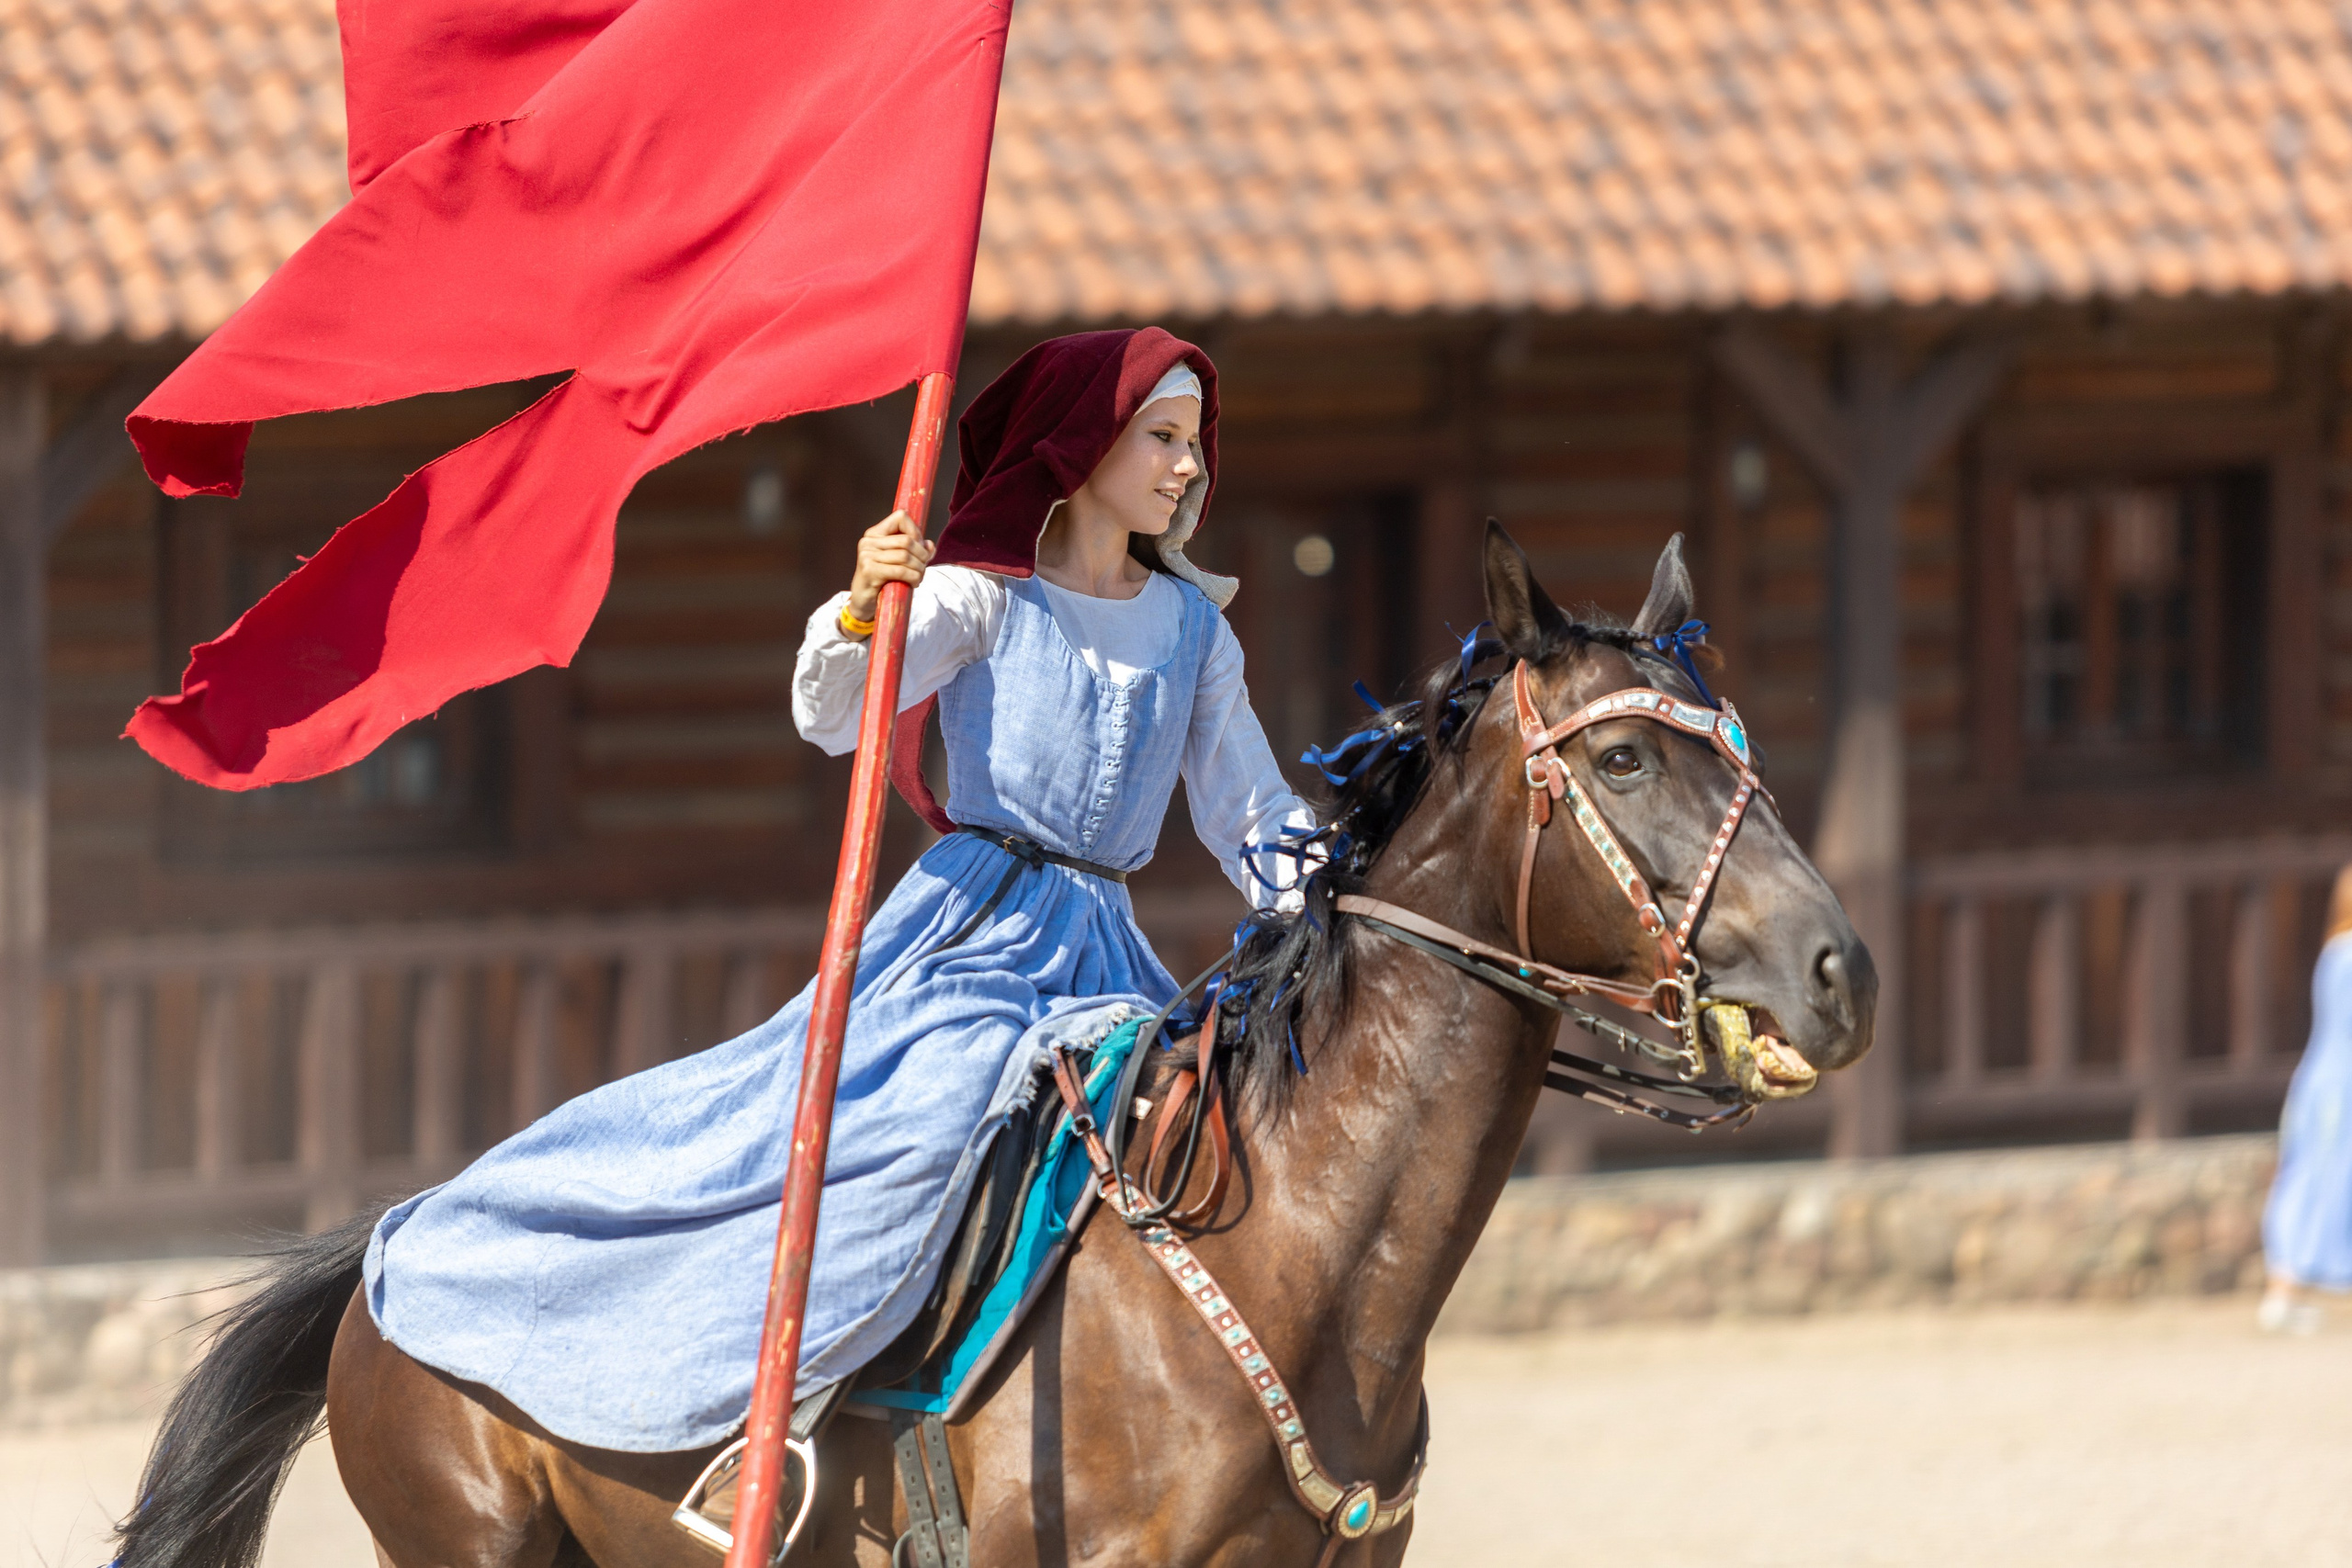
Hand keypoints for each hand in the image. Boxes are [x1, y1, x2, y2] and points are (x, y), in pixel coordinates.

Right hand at [846, 510, 932, 625]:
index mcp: (875, 533)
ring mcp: (867, 555)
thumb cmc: (884, 580)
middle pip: (907, 540)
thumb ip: (916, 551)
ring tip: (918, 577)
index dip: (916, 531)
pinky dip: (913, 577)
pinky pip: (900, 570)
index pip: (900, 517)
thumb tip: (930, 545)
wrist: (864, 602)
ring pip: (905, 556)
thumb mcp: (901, 562)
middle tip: (923, 567)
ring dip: (919, 569)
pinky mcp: (869, 570)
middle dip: (922, 555)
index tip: (920, 548)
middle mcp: (868, 541)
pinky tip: (914, 583)